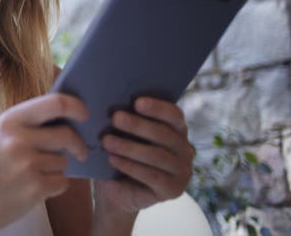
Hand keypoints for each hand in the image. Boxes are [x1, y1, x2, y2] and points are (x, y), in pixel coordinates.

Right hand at [0, 93, 89, 232]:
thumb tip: (72, 113)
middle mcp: (17, 139)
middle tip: (80, 151)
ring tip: (36, 172)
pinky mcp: (35, 187)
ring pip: (64, 160)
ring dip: (57, 168)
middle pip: (66, 135)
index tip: (85, 115)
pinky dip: (55, 185)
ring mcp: (26, 164)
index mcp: (11, 120)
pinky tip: (36, 186)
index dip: (76, 107)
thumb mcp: (6, 133)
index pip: (55, 103)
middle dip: (78, 145)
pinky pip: (63, 181)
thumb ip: (33, 121)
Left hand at [95, 96, 194, 213]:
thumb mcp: (124, 134)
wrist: (117, 189)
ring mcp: (182, 172)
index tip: (137, 102)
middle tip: (115, 118)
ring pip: (157, 156)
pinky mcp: (174, 190)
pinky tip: (112, 159)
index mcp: (177, 130)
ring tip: (106, 141)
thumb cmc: (122, 153)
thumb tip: (111, 101)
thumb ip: (126, 118)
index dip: (157, 107)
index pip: (174, 115)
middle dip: (138, 125)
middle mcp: (185, 149)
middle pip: (164, 134)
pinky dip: (130, 166)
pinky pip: (152, 176)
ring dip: (129, 147)